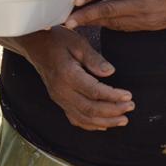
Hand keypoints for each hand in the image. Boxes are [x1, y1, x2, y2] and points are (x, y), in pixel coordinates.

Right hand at [18, 26, 133, 130]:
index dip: (113, 96)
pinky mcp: (58, 101)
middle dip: (113, 111)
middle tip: (131, 107)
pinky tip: (104, 125)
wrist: (34, 44)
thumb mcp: (78, 43)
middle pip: (90, 108)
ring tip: (123, 120)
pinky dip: (90, 125)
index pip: (94, 91)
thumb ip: (94, 59)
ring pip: (83, 117)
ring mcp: (59, 98)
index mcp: (67, 74)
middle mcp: (61, 90)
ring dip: (105, 122)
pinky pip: (74, 118)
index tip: (129, 96)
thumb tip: (111, 72)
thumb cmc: (58, 40)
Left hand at [63, 0, 165, 31]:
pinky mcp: (151, 26)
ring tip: (78, 23)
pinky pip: (126, 27)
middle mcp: (142, 5)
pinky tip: (102, 23)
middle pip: (107, 11)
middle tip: (67, 21)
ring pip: (115, 22)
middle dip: (85, 16)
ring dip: (96, 22)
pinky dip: (111, 26)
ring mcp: (146, 19)